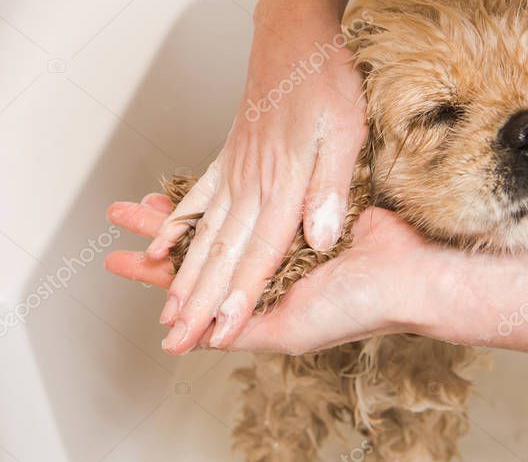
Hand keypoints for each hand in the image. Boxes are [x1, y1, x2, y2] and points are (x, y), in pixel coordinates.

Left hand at [106, 197, 474, 354]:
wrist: (414, 275)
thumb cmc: (360, 307)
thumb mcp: (293, 328)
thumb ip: (247, 328)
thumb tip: (199, 338)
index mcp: (258, 300)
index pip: (198, 291)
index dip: (162, 280)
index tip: (123, 265)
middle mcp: (264, 272)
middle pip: (199, 259)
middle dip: (157, 251)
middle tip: (114, 236)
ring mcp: (281, 241)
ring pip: (217, 226)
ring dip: (178, 221)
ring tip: (137, 205)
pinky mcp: (301, 211)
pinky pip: (249, 198)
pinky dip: (218, 196)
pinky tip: (198, 189)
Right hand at [128, 0, 367, 353]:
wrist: (292, 32)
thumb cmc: (325, 78)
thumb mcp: (347, 127)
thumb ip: (330, 185)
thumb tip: (318, 238)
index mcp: (283, 181)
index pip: (260, 251)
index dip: (240, 295)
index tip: (219, 333)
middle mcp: (252, 182)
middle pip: (223, 252)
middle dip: (200, 301)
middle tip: (175, 341)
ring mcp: (236, 170)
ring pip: (205, 234)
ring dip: (184, 276)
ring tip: (165, 311)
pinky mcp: (231, 157)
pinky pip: (198, 199)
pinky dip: (177, 227)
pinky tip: (160, 248)